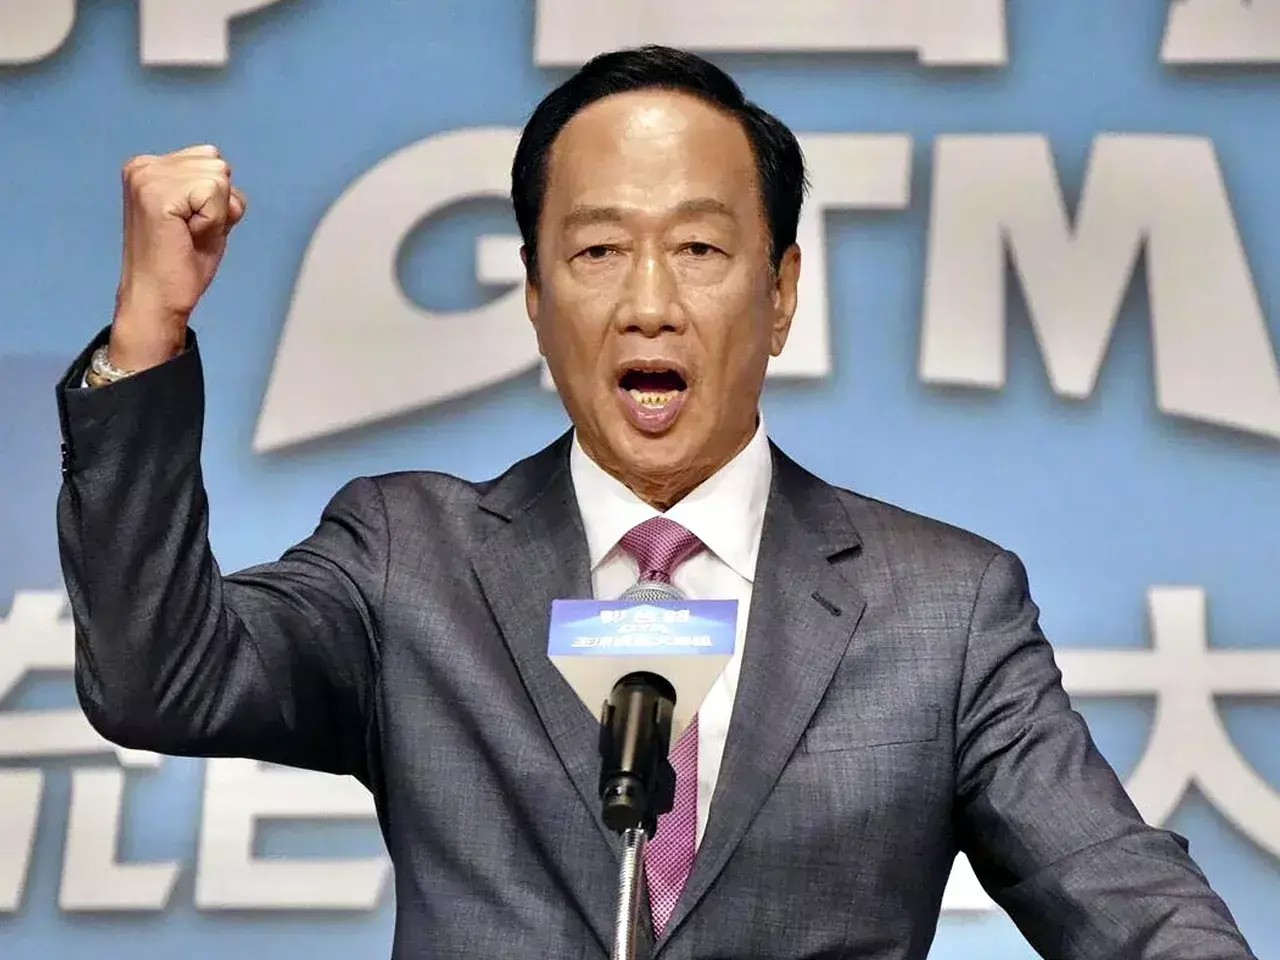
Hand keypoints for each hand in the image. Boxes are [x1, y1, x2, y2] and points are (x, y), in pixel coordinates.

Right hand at [110, 144, 247, 370]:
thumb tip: (223, 169)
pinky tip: (188, 237)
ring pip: (219, 177)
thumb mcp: (202, 213)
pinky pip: (215, 194)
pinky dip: (213, 221)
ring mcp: (147, 178)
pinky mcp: (158, 196)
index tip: (189, 224)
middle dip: (217, 204)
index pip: (211, 159)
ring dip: (215, 214)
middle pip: (218, 165)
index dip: (215, 198)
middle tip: (190, 233)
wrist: (157, 300)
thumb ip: (211, 187)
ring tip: (187, 235)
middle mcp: (143, 166)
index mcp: (149, 167)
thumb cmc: (179, 263)